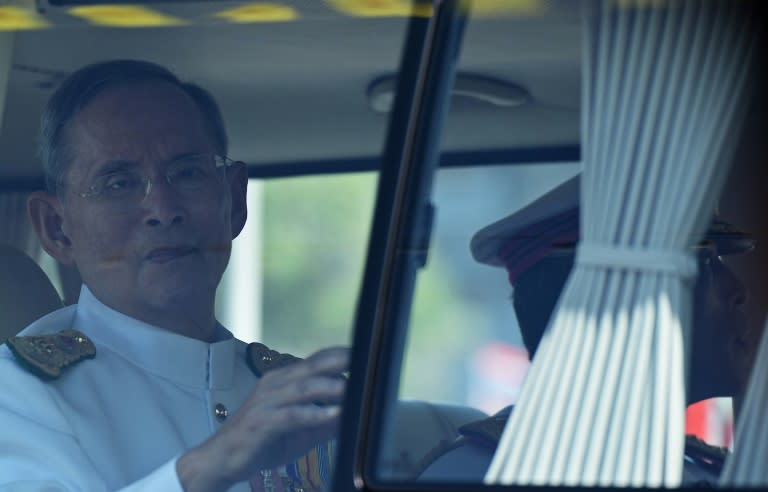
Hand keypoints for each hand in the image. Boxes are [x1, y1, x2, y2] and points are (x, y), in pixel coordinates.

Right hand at [177, 346, 348, 491]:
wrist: (223, 458)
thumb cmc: (263, 440)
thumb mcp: (301, 430)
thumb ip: (326, 421)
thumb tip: (355, 416)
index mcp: (284, 380)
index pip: (316, 360)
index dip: (340, 355)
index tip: (366, 351)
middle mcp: (276, 384)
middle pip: (312, 367)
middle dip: (338, 362)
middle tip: (364, 358)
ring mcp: (267, 401)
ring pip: (303, 388)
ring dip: (329, 388)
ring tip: (351, 389)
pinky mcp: (263, 421)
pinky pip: (292, 415)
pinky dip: (314, 415)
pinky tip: (332, 415)